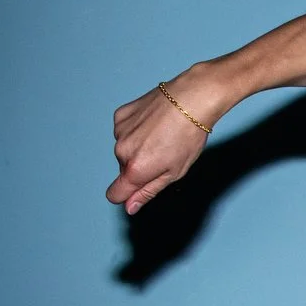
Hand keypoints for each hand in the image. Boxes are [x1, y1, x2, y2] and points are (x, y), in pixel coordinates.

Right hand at [109, 73, 216, 213]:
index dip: (127, 195)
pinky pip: (124, 130)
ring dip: (139, 147)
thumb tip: (130, 207)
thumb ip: (148, 191)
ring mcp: (119, 131)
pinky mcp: (120, 115)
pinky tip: (154, 122)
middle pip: (124, 170)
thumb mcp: (174, 172)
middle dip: (140, 167)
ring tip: (163, 135)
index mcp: (135, 170)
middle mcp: (121, 151)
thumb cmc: (189, 136)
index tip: (141, 187)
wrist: (190, 98)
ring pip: (124, 149)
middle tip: (165, 153)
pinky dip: (136, 129)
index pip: (114, 194)